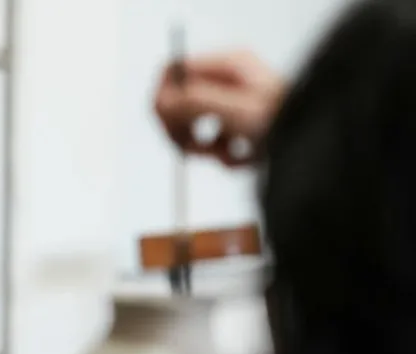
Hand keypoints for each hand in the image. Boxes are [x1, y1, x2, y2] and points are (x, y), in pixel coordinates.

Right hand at [153, 50, 286, 165]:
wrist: (320, 152)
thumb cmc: (292, 125)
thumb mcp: (237, 111)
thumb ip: (194, 102)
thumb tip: (161, 102)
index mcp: (229, 65)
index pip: (173, 71)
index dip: (164, 100)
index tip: (168, 126)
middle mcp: (230, 81)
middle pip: (178, 100)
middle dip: (181, 128)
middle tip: (191, 148)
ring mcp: (234, 106)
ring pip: (193, 126)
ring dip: (204, 147)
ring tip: (225, 156)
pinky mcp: (240, 131)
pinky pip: (213, 146)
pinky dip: (224, 158)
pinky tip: (243, 159)